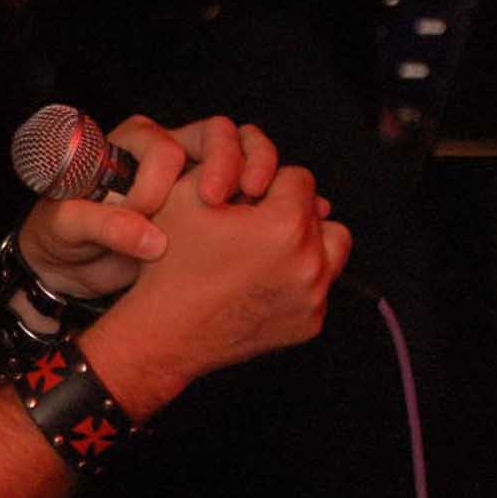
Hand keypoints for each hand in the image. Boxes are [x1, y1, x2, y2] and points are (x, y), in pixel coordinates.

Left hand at [16, 114, 278, 300]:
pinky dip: (274, 200)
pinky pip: (250, 191)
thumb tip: (148, 237)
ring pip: (242, 155)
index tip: (145, 218)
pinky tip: (298, 214)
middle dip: (231, 161)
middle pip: (217, 134)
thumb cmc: (62, 236)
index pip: (163, 150)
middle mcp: (167, 150)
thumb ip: (101, 225)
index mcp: (130, 145)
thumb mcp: (68, 228)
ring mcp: (195, 177)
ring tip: (260, 201)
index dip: (159, 185)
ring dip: (259, 174)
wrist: (71, 267)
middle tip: (229, 197)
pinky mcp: (212, 207)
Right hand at [90, 163, 352, 415]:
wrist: (164, 331)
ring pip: (331, 250)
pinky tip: (261, 280)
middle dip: (290, 211)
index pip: (299, 178)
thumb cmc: (172, 261)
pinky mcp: (309, 324)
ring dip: (306, 242)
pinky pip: (318, 286)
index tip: (247, 196)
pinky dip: (298, 278)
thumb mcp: (189, 194)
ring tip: (268, 249)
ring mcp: (313, 298)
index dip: (268, 181)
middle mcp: (310, 263)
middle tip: (254, 224)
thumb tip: (266, 169)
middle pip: (319, 213)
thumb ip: (233, 166)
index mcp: (285, 225)